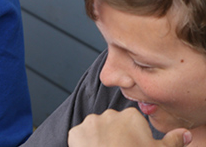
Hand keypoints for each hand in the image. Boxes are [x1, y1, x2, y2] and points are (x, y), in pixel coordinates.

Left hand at [68, 108, 191, 146]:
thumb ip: (172, 140)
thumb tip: (184, 133)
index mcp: (130, 115)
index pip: (133, 123)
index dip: (136, 137)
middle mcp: (109, 113)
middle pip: (114, 124)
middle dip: (117, 136)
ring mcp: (90, 122)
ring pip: (97, 130)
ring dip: (101, 139)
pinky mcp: (75, 132)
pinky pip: (80, 136)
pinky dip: (85, 144)